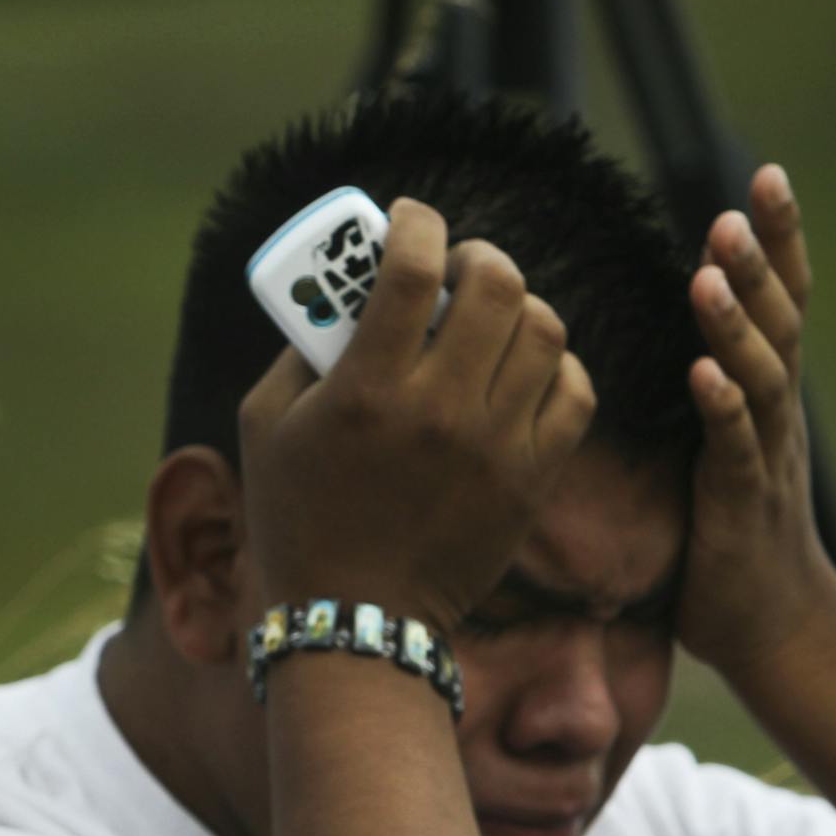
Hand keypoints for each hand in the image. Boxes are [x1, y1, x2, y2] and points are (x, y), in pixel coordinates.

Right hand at [238, 198, 596, 635]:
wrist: (356, 618)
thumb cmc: (297, 519)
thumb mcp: (263, 427)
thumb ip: (297, 351)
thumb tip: (343, 293)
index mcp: (366, 390)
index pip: (413, 268)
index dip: (417, 223)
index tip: (410, 217)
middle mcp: (438, 410)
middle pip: (497, 284)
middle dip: (478, 256)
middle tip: (458, 267)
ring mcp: (494, 445)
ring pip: (543, 329)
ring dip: (519, 306)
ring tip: (492, 318)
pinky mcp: (531, 479)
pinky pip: (573, 390)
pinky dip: (555, 365)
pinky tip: (524, 368)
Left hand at [677, 164, 835, 676]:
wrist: (775, 625)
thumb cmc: (727, 536)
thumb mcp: (711, 449)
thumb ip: (694, 394)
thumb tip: (654, 340)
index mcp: (764, 394)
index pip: (781, 300)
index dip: (778, 240)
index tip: (763, 175)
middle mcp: (775, 413)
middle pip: (779, 321)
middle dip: (759, 262)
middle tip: (729, 209)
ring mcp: (764, 455)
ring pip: (759, 375)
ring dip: (734, 324)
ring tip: (708, 275)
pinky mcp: (742, 502)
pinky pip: (735, 448)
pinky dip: (722, 407)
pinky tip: (702, 374)